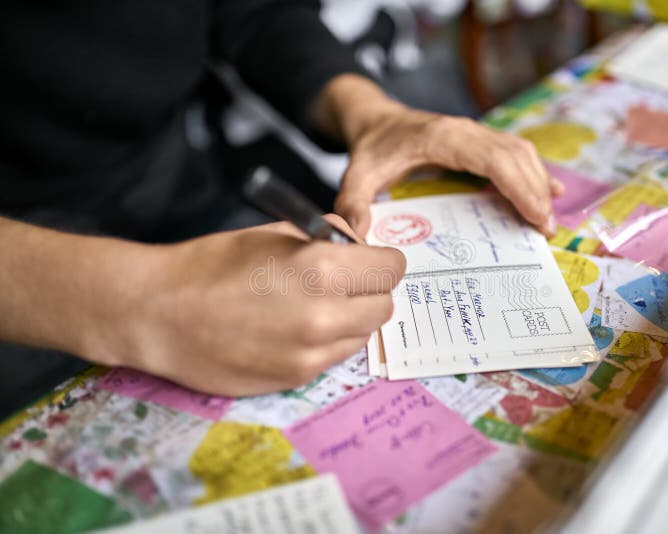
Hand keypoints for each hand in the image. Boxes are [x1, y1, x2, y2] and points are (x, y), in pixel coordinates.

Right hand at [105, 216, 404, 395]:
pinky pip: (336, 356)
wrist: (159, 315)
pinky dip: (328, 341)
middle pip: (385, 305)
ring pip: (364, 334)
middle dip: (370, 290)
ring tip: (313, 306)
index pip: (392, 268)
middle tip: (343, 283)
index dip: (380, 260)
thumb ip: (328, 237)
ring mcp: (312, 354)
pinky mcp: (297, 378)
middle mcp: (325, 316)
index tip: (367, 260)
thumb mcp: (276, 233)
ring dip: (352, 318)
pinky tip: (294, 329)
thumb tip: (360, 244)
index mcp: (321, 269)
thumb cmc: (212, 265)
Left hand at [312, 75, 562, 238]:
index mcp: (443, 138)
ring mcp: (476, 134)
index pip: (494, 159)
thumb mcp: (357, 176)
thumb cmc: (372, 148)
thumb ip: (354, 204)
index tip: (536, 216)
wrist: (376, 121)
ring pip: (520, 153)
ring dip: (538, 183)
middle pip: (515, 157)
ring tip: (547, 221)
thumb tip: (357, 237)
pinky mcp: (480, 142)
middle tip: (546, 231)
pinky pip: (515, 154)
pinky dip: (534, 173)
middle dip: (535, 192)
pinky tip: (551, 193)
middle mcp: (466, 131)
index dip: (519, 186)